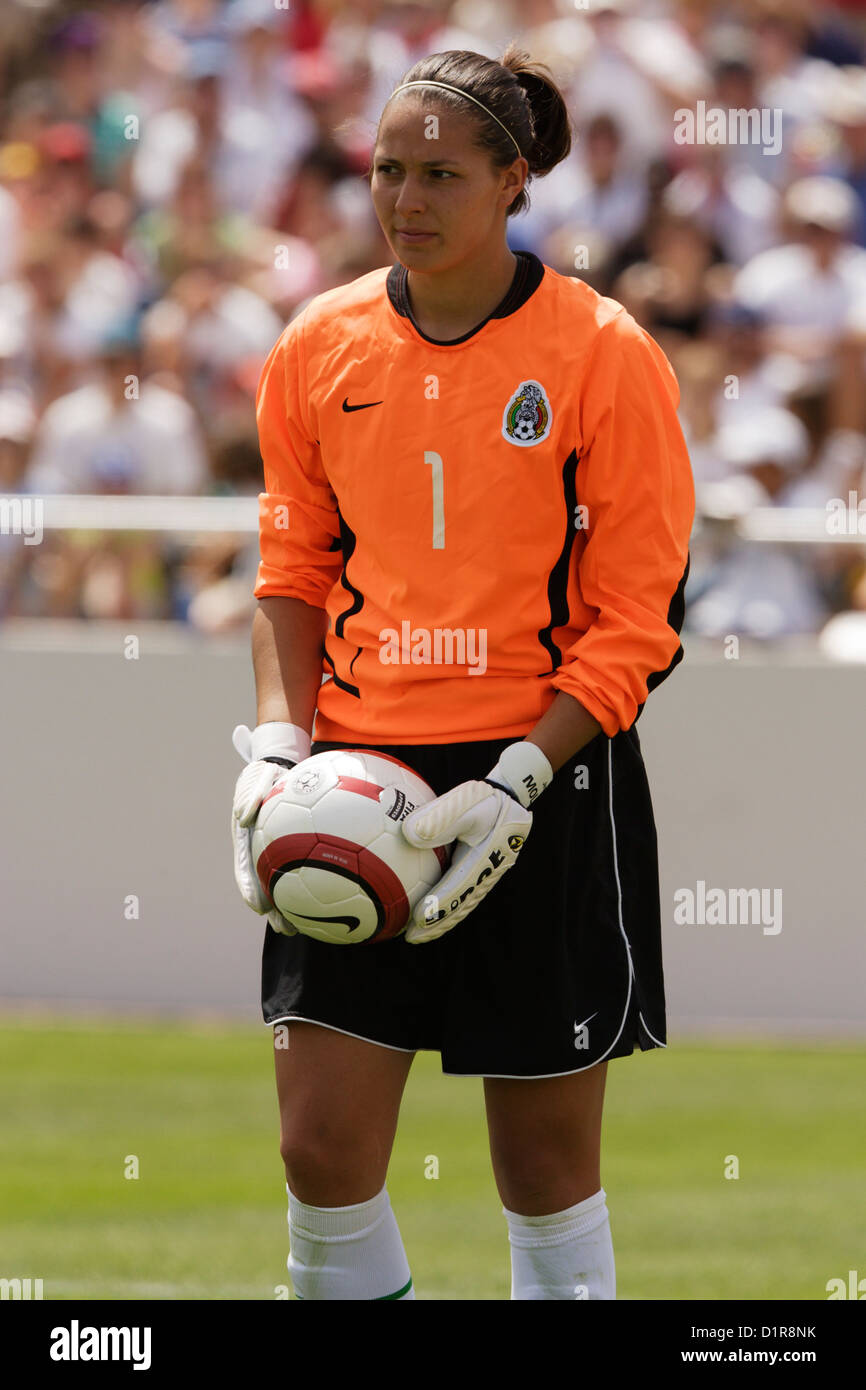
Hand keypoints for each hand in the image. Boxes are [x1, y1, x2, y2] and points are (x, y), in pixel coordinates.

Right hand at [232, 722, 310, 936]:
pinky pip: (309, 868)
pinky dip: (319, 883)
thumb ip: (249, 794)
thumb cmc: (267, 772)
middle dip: (274, 910)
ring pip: (287, 883)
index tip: (257, 907)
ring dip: (296, 906)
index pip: (245, 868)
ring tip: (310, 927)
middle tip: (286, 929)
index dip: (250, 889)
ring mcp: (279, 852)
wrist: (281, 767)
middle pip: (266, 886)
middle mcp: (261, 851)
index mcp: (246, 839)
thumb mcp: (255, 777)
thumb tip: (244, 815)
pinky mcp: (298, 849)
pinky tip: (341, 895)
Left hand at [400, 740, 552, 942]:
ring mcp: (488, 874)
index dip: (439, 905)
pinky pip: (465, 895)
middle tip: (411, 938)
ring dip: (443, 921)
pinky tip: (430, 911)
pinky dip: (449, 907)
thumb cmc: (484, 798)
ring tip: (418, 933)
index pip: (458, 887)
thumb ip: (439, 816)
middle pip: (461, 905)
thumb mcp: (463, 800)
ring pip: (464, 904)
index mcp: (484, 857)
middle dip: (437, 924)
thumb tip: (409, 834)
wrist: (511, 798)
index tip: (418, 919)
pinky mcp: (484, 872)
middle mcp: (488, 871)